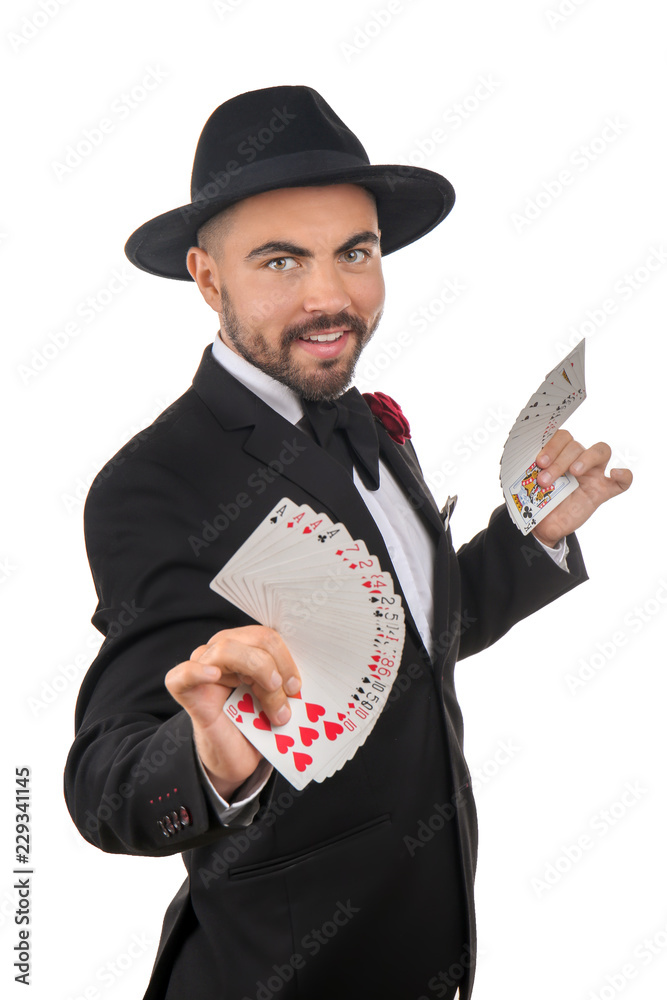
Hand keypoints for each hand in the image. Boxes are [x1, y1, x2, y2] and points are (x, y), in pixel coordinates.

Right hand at [165, 625, 300, 799]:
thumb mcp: (277, 699)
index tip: (296, 687)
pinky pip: (184, 673)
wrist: (235, 755)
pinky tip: (214, 675)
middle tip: (288, 695)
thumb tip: (297, 680)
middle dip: (275, 668)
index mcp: (247, 648)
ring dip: (257, 673)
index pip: (267, 637)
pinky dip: (199, 671)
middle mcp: (223, 651)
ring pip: (227, 649)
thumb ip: (284, 683)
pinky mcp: (183, 688)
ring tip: (271, 701)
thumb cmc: (257, 723)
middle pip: (254, 639)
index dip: (286, 659)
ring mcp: (201, 666)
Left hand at [529, 429, 632, 547]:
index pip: (562, 436)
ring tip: (572, 473)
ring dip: (584, 459)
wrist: (541, 524)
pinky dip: (624, 475)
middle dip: (559, 460)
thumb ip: (528, 468)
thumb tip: (522, 455)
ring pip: (600, 451)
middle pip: (576, 445)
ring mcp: (592, 474)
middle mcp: (576, 459)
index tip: (539, 461)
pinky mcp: (602, 491)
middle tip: (545, 480)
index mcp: (557, 453)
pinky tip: (615, 474)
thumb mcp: (527, 482)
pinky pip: (622, 482)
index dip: (552, 445)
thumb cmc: (535, 498)